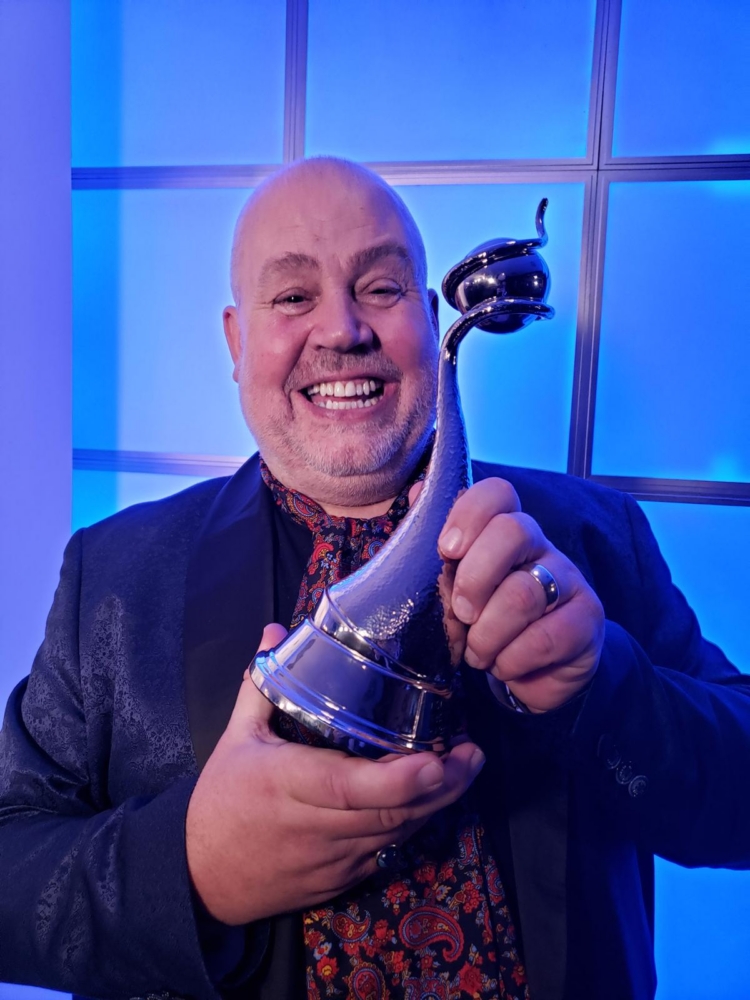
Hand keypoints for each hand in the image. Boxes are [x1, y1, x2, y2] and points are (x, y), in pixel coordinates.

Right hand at [186, 624, 485, 924]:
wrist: (203, 878)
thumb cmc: (222, 801)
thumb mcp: (236, 738)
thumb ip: (262, 684)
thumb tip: (276, 630)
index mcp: (288, 785)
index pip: (351, 787)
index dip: (399, 780)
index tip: (437, 758)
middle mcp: (317, 826)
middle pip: (391, 812)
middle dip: (442, 785)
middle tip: (472, 751)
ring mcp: (334, 858)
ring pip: (397, 832)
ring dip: (436, 802)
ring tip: (465, 764)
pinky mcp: (344, 879)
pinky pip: (387, 849)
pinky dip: (411, 823)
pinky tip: (431, 796)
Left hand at [436, 478, 604, 713]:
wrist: (532, 673)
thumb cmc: (484, 620)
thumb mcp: (452, 585)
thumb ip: (431, 544)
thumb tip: (413, 493)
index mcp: (504, 530)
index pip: (498, 493)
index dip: (469, 513)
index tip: (446, 550)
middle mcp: (541, 546)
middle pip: (513, 532)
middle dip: (474, 579)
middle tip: (461, 613)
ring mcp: (569, 580)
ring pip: (522, 594)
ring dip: (487, 635)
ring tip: (478, 653)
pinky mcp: (586, 620)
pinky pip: (544, 638)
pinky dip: (512, 660)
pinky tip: (505, 665)